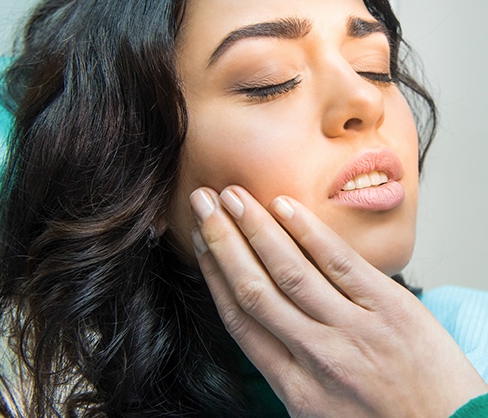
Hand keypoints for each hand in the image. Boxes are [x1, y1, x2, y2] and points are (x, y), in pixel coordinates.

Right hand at [189, 186, 487, 417]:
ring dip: (256, 228)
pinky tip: (285, 206)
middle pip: (255, 287)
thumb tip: (261, 321)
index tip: (202, 241)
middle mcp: (317, 356)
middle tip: (204, 202)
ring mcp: (354, 330)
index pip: (240, 318)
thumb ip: (289, 368)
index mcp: (295, 387)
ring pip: (290, 270)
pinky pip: (339, 262)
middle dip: (223, 239)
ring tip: (233, 195)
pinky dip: (308, 232)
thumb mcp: (321, 413)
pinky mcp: (389, 308)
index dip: (215, 273)